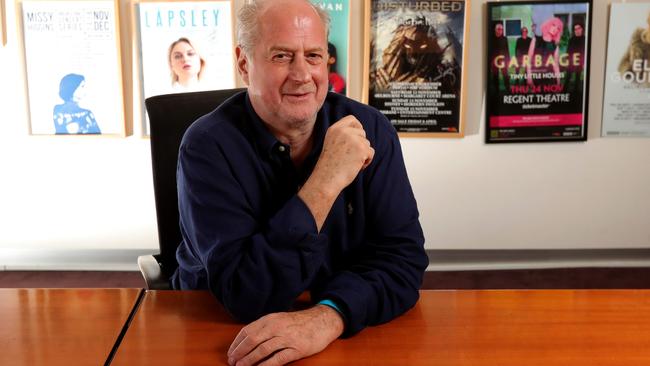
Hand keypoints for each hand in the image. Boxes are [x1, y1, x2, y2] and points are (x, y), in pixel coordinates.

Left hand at [227, 305, 343, 365]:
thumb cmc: (298, 323)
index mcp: (270, 319)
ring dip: (249, 360)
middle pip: (252, 340)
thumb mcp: (278, 319)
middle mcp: (277, 327)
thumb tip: (245, 341)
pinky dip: (266, 365)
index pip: (247, 331)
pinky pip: (278, 359)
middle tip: (232, 362)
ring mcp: (287, 338)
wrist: (321, 322)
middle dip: (239, 353)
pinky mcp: (297, 349)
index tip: (230, 353)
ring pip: (262, 350)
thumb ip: (263, 327)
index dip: (236, 344)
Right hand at [298, 116, 373, 230]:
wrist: (327, 178)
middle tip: (351, 156)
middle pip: (362, 132)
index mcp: (335, 129)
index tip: (357, 137)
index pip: (352, 119)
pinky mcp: (361, 149)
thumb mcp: (332, 143)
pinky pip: (371, 152)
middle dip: (360, 144)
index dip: (357, 127)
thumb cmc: (329, 165)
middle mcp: (344, 131)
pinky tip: (356, 166)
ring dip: (363, 154)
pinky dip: (367, 161)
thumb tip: (360, 133)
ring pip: (367, 143)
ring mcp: (353, 139)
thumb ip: (343, 135)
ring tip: (351, 162)